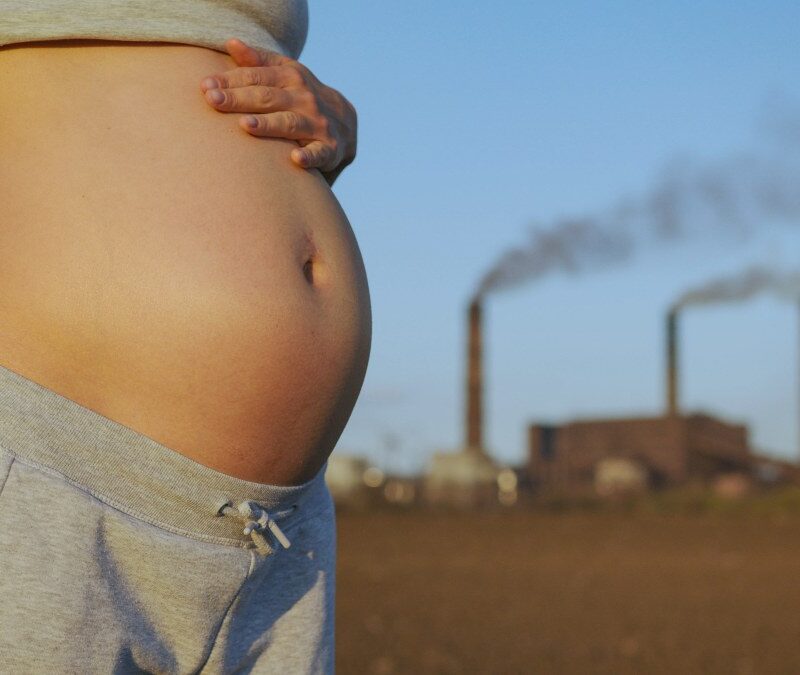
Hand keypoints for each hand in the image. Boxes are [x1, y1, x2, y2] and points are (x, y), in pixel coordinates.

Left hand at [200, 38, 356, 185]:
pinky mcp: (329, 148)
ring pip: (289, 123)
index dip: (231, 80)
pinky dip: (310, 156)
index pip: (257, 76)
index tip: (205, 86)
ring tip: (246, 126)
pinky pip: (319, 153)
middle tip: (213, 101)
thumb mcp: (286, 74)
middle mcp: (304, 98)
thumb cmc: (302, 97)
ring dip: (268, 125)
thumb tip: (230, 44)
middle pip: (267, 97)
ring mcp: (317, 123)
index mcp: (291, 77)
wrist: (346, 123)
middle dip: (239, 99)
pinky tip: (296, 159)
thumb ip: (259, 61)